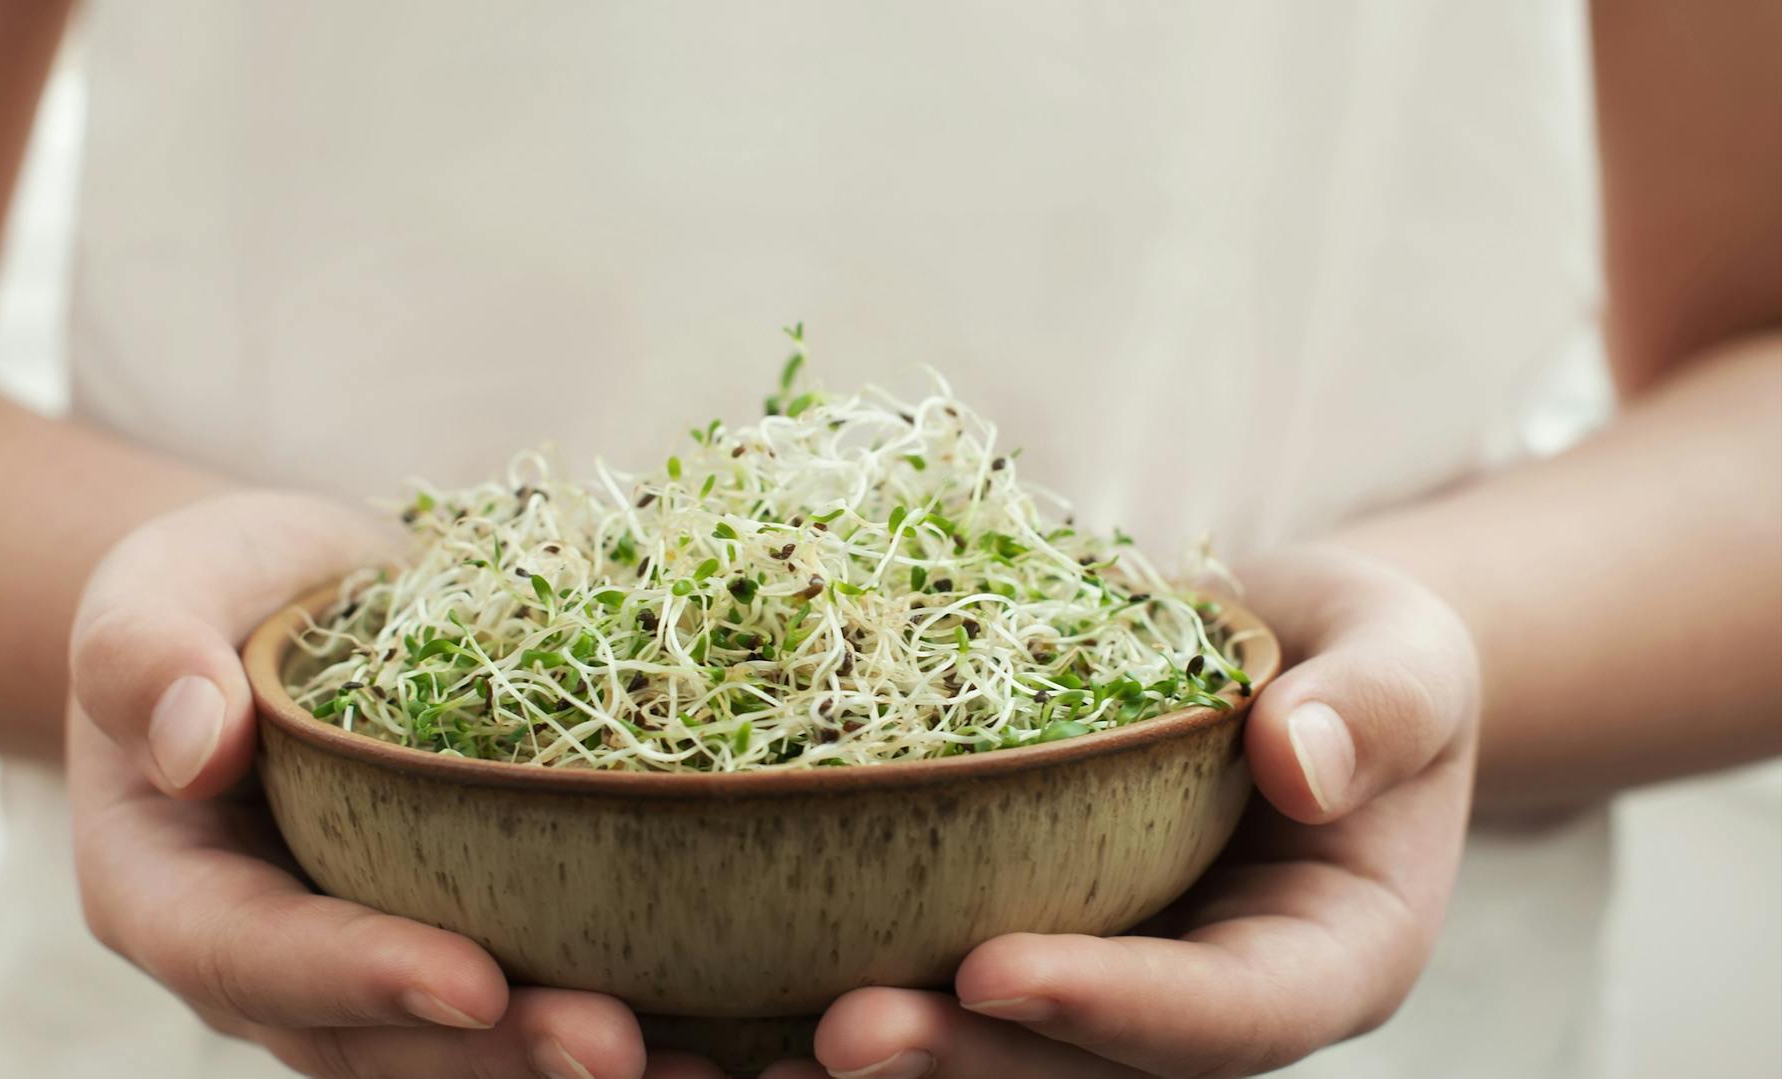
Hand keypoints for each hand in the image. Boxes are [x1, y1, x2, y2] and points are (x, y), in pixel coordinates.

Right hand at [66, 491, 717, 1078]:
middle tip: (616, 1049)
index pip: (254, 957)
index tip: (470, 979)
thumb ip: (146, 650)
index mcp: (176, 896)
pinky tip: (739, 1033)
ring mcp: (376, 969)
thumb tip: (195, 738)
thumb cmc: (221, 592)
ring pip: (466, 1056)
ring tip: (708, 1070)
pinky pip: (537, 1001)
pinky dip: (640, 1023)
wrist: (303, 609)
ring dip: (577, 1066)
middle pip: (379, 1046)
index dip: (358, 979)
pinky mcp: (471, 939)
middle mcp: (277, 966)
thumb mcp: (158, 586)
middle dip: (499, 1057)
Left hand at [766, 545, 1480, 1078]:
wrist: (1304, 669)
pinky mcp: (1041, 937)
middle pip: (1091, 1072)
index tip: (994, 968)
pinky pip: (953, 990)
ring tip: (752, 1054)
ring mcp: (1122, 982)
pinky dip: (844, 989)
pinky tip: (734, 1003)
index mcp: (1325, 960)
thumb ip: (1374, 707)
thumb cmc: (1366, 658)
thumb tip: (1298, 760)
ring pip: (1007, 1058)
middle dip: (967, 1062)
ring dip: (895, 1058)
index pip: (1227, 1013)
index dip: (1115, 1007)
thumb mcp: (1403, 657)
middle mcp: (1213, 1003)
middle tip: (840, 1034)